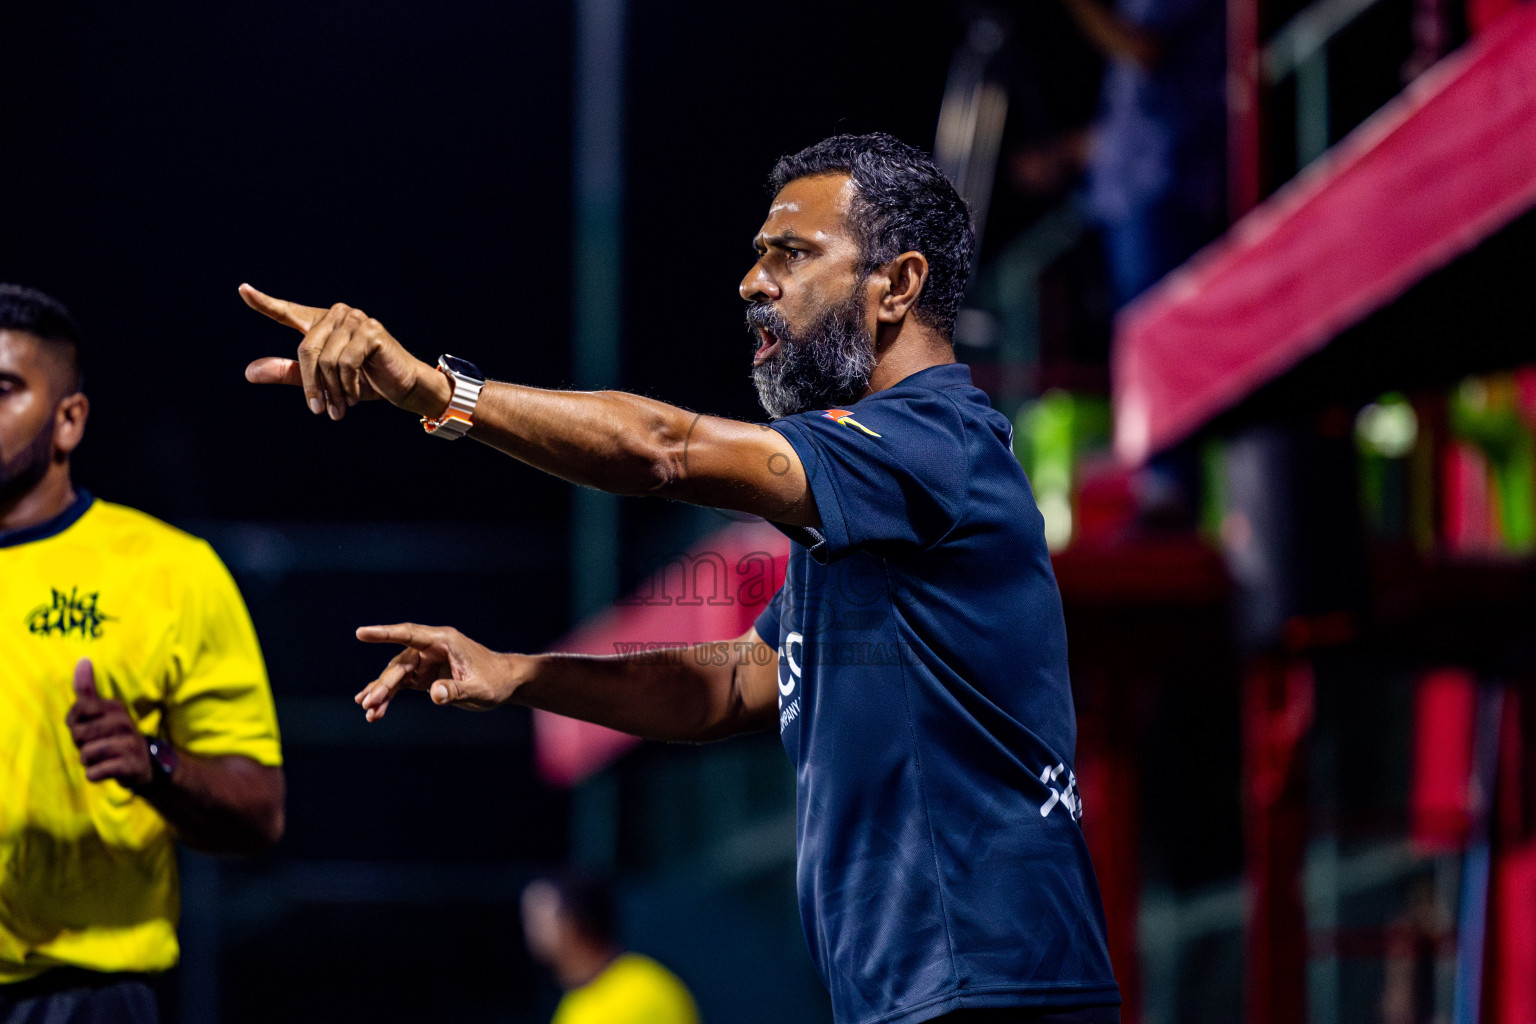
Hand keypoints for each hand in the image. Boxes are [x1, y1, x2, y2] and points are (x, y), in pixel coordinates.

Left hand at [65, 658, 153, 787]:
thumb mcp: (103, 711)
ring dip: (88, 762)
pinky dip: (94, 775)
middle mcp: (124, 722)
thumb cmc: (114, 735)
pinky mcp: (130, 766)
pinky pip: (95, 773)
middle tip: (97, 745)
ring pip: (86, 755)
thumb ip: (87, 689)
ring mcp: (129, 744)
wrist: (145, 764)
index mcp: (115, 707)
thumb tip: (83, 659)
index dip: (75, 723)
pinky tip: (104, 770)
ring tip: (102, 759)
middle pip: (78, 735)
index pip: (78, 709)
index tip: (88, 725)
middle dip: (81, 745)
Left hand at [239, 283, 450, 420]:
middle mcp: (338, 315)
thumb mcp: (323, 381)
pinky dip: (348, 386)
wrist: (404, 387)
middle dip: (311, 384)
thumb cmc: (366, 382)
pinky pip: (346, 362)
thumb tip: (250, 372)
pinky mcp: (371, 332)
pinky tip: (353, 398)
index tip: (243, 290)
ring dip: (332, 390)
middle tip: (318, 410)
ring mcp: (356, 320)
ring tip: (339, 409)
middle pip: (307, 348)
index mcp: (322, 323)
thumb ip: (289, 374)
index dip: (265, 303)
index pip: (289, 312)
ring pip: (326, 359)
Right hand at [354, 623, 516, 720]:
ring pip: (397, 676)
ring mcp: (426, 661)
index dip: (384, 634)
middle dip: (384, 684)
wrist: (505, 683)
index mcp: (444, 641)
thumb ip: (456, 690)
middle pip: (400, 664)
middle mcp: (431, 648)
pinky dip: (390, 697)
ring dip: (383, 694)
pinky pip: (402, 685)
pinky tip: (375, 712)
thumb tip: (434, 694)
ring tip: (370, 713)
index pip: (409, 634)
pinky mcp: (425, 676)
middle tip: (368, 703)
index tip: (361, 633)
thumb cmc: (495, 682)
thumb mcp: (479, 690)